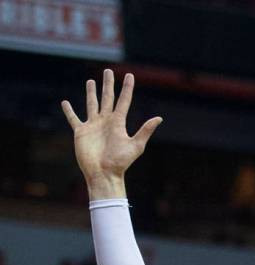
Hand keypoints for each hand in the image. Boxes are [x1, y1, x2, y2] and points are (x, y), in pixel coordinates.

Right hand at [61, 69, 161, 195]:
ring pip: (92, 104)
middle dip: (108, 85)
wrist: (104, 173)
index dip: (127, 88)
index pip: (124, 101)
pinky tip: (65, 103)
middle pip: (107, 98)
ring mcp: (93, 126)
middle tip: (108, 71)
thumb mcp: (136, 145)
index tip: (129, 75)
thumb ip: (145, 131)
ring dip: (91, 93)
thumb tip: (159, 118)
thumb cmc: (120, 162)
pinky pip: (74, 118)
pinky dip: (69, 111)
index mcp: (118, 122)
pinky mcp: (81, 132)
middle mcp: (106, 121)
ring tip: (90, 81)